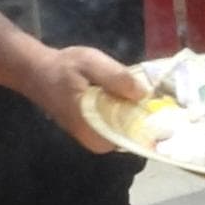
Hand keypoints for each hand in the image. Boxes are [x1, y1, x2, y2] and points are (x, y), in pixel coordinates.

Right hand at [36, 45, 151, 157]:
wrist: (38, 71)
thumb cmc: (63, 67)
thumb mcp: (91, 63)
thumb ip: (116, 78)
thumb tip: (143, 93)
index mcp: (94, 130)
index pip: (134, 138)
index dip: (153, 124)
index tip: (167, 109)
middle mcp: (96, 141)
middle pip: (135, 135)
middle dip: (148, 116)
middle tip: (160, 97)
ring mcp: (96, 138)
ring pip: (129, 130)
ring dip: (139, 113)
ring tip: (146, 94)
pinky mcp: (96, 130)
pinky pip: (120, 125)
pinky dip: (128, 111)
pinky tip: (131, 96)